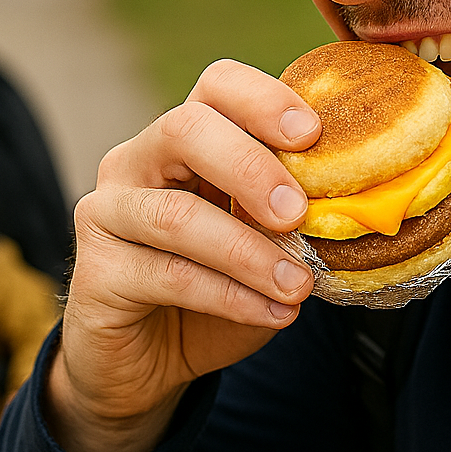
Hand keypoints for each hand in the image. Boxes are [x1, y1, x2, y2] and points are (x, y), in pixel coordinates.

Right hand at [49, 59, 320, 451]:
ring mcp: (108, 212)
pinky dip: (230, 296)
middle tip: (298, 213)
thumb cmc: (214, 292)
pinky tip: (273, 314)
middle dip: (251, 166)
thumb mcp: (263, 247)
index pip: (216, 87)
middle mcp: (136, 162)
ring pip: (177, 214)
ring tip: (299, 285)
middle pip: (186, 129)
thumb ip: (292, 219)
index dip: (263, 99)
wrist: (147, 364)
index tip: (313, 133)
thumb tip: (354, 209)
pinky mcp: (95, 271)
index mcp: (185, 141)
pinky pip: (168, 275)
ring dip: (248, 252)